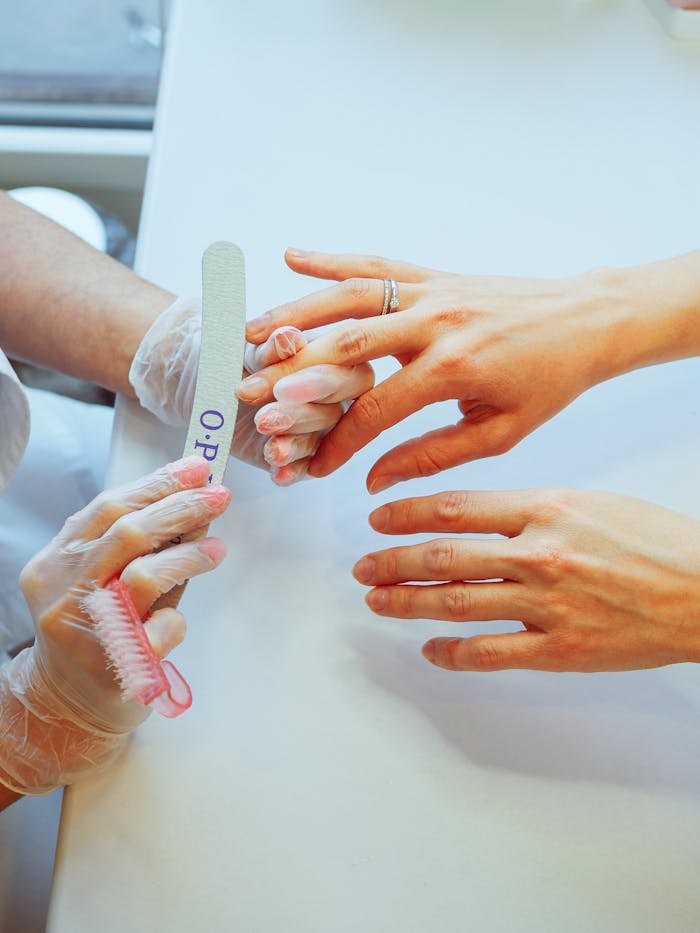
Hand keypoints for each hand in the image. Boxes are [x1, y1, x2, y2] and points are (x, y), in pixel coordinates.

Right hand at [0, 456, 229, 794]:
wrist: (68, 705)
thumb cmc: (95, 632)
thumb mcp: (106, 580)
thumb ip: (144, 546)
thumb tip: (194, 503)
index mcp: (56, 562)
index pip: (108, 508)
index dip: (157, 484)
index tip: (196, 468)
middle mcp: (62, 592)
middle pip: (127, 534)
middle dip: (180, 507)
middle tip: (218, 496)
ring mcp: (85, 631)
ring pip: (144, 576)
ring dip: (189, 555)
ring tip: (215, 549)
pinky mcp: (114, 666)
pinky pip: (160, 630)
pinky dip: (176, 618)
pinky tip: (177, 617)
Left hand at [129, 296, 372, 484]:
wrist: (206, 383)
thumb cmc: (231, 357)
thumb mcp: (242, 351)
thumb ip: (266, 349)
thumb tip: (286, 338)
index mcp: (331, 354)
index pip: (336, 367)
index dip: (310, 380)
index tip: (278, 389)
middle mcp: (335, 391)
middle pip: (335, 407)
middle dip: (300, 415)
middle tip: (266, 419)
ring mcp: (321, 424)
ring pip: (321, 438)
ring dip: (294, 444)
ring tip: (271, 449)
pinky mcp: (303, 453)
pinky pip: (306, 466)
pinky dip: (291, 470)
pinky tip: (277, 472)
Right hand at [239, 249, 635, 492]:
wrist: (587, 320)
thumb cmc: (548, 381)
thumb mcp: (500, 433)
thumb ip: (433, 455)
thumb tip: (375, 479)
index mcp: (452, 369)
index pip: (374, 411)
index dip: (337, 443)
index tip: (311, 468)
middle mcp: (434, 323)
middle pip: (344, 350)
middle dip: (291, 376)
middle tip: (248, 394)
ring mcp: (431, 291)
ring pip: (349, 299)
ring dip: (295, 315)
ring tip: (250, 333)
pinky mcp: (435, 274)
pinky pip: (376, 263)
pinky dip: (332, 260)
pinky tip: (294, 257)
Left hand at [352, 488, 699, 671]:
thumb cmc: (651, 541)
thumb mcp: (586, 503)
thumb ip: (527, 511)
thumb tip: (470, 520)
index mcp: (545, 509)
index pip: (454, 508)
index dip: (406, 514)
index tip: (378, 518)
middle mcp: (538, 555)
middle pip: (443, 557)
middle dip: (392, 561)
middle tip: (363, 566)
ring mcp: (546, 605)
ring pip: (455, 604)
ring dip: (406, 602)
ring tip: (376, 600)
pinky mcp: (559, 649)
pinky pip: (489, 653)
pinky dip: (451, 652)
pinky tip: (429, 649)